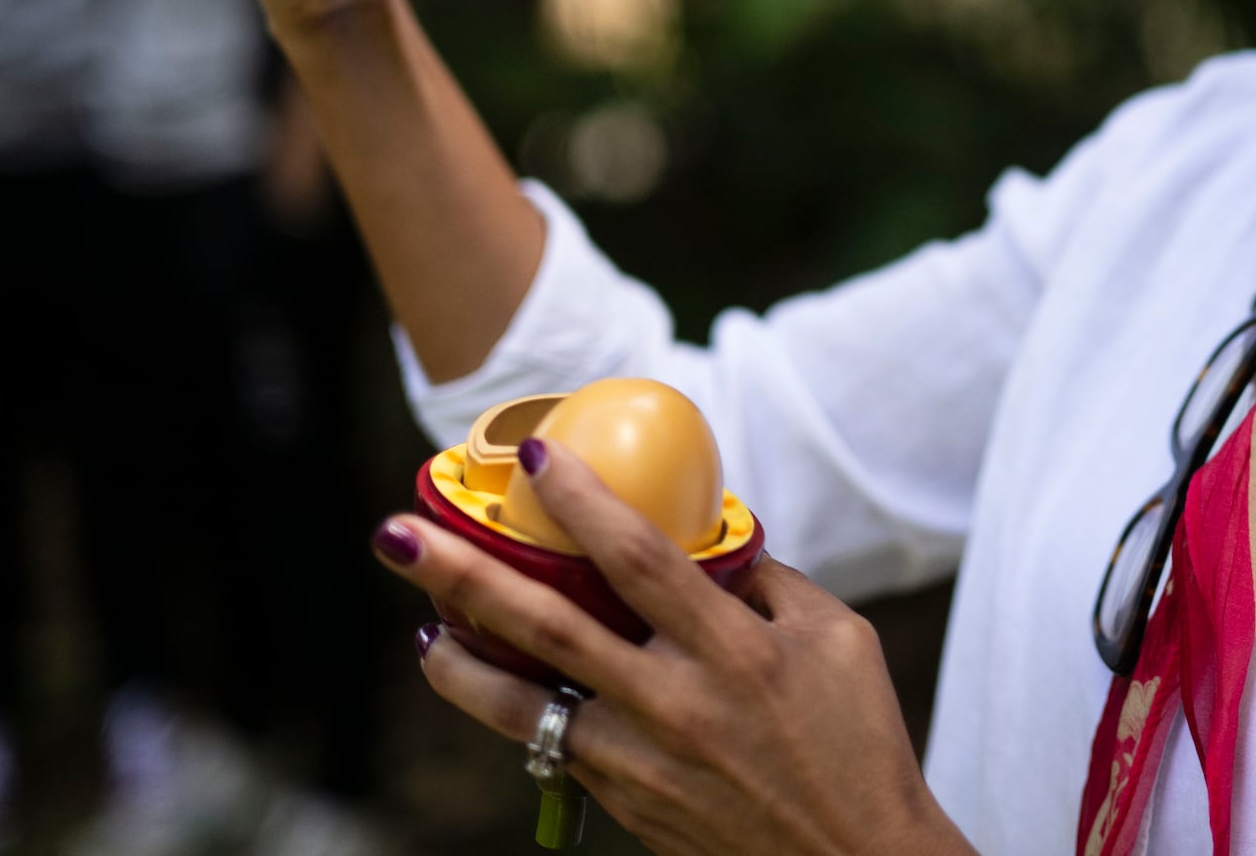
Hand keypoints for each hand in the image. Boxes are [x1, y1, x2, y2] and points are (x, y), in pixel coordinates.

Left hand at [371, 444, 973, 855]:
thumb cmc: (857, 743)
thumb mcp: (838, 640)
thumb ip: (769, 582)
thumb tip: (707, 535)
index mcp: (736, 651)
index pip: (642, 559)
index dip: (583, 501)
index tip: (536, 454)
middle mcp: (675, 703)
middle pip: (550, 628)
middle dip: (466, 575)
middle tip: (398, 533)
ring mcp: (641, 760)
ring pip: (525, 704)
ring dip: (460, 662)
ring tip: (420, 620)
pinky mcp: (625, 801)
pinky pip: (552, 744)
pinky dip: (503, 707)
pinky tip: (471, 674)